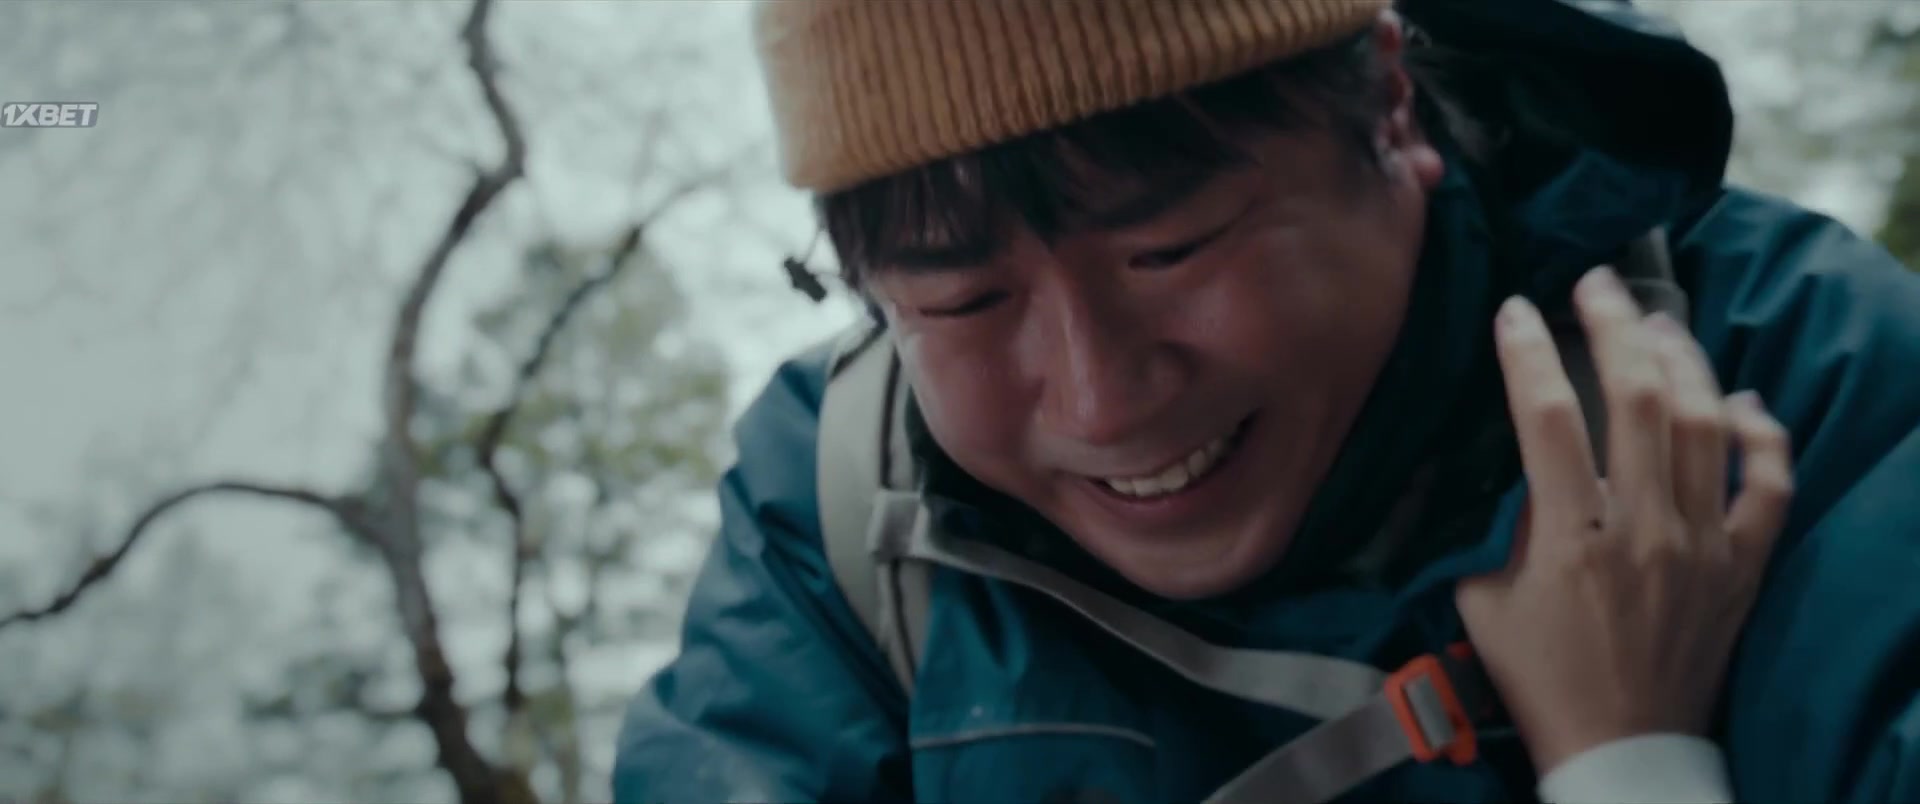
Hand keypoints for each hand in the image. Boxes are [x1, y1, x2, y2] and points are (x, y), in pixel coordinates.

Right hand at [1456, 266, 1794, 773]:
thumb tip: (1487, 458)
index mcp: (1568, 541)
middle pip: (1637, 401)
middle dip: (1613, 327)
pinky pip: (1769, 487)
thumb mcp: (1482, 600)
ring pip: (1705, 426)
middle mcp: (1642, 532)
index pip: (1546, 419)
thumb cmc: (1540, 674)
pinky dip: (1762, 437)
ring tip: (1656, 323)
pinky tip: (1742, 403)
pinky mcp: (1742, 567)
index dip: (1529, 353)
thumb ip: (1487, 525)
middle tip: (1595, 283)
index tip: (1515, 309)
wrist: (1619, 747)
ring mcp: (1702, 547)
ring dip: (1681, 362)